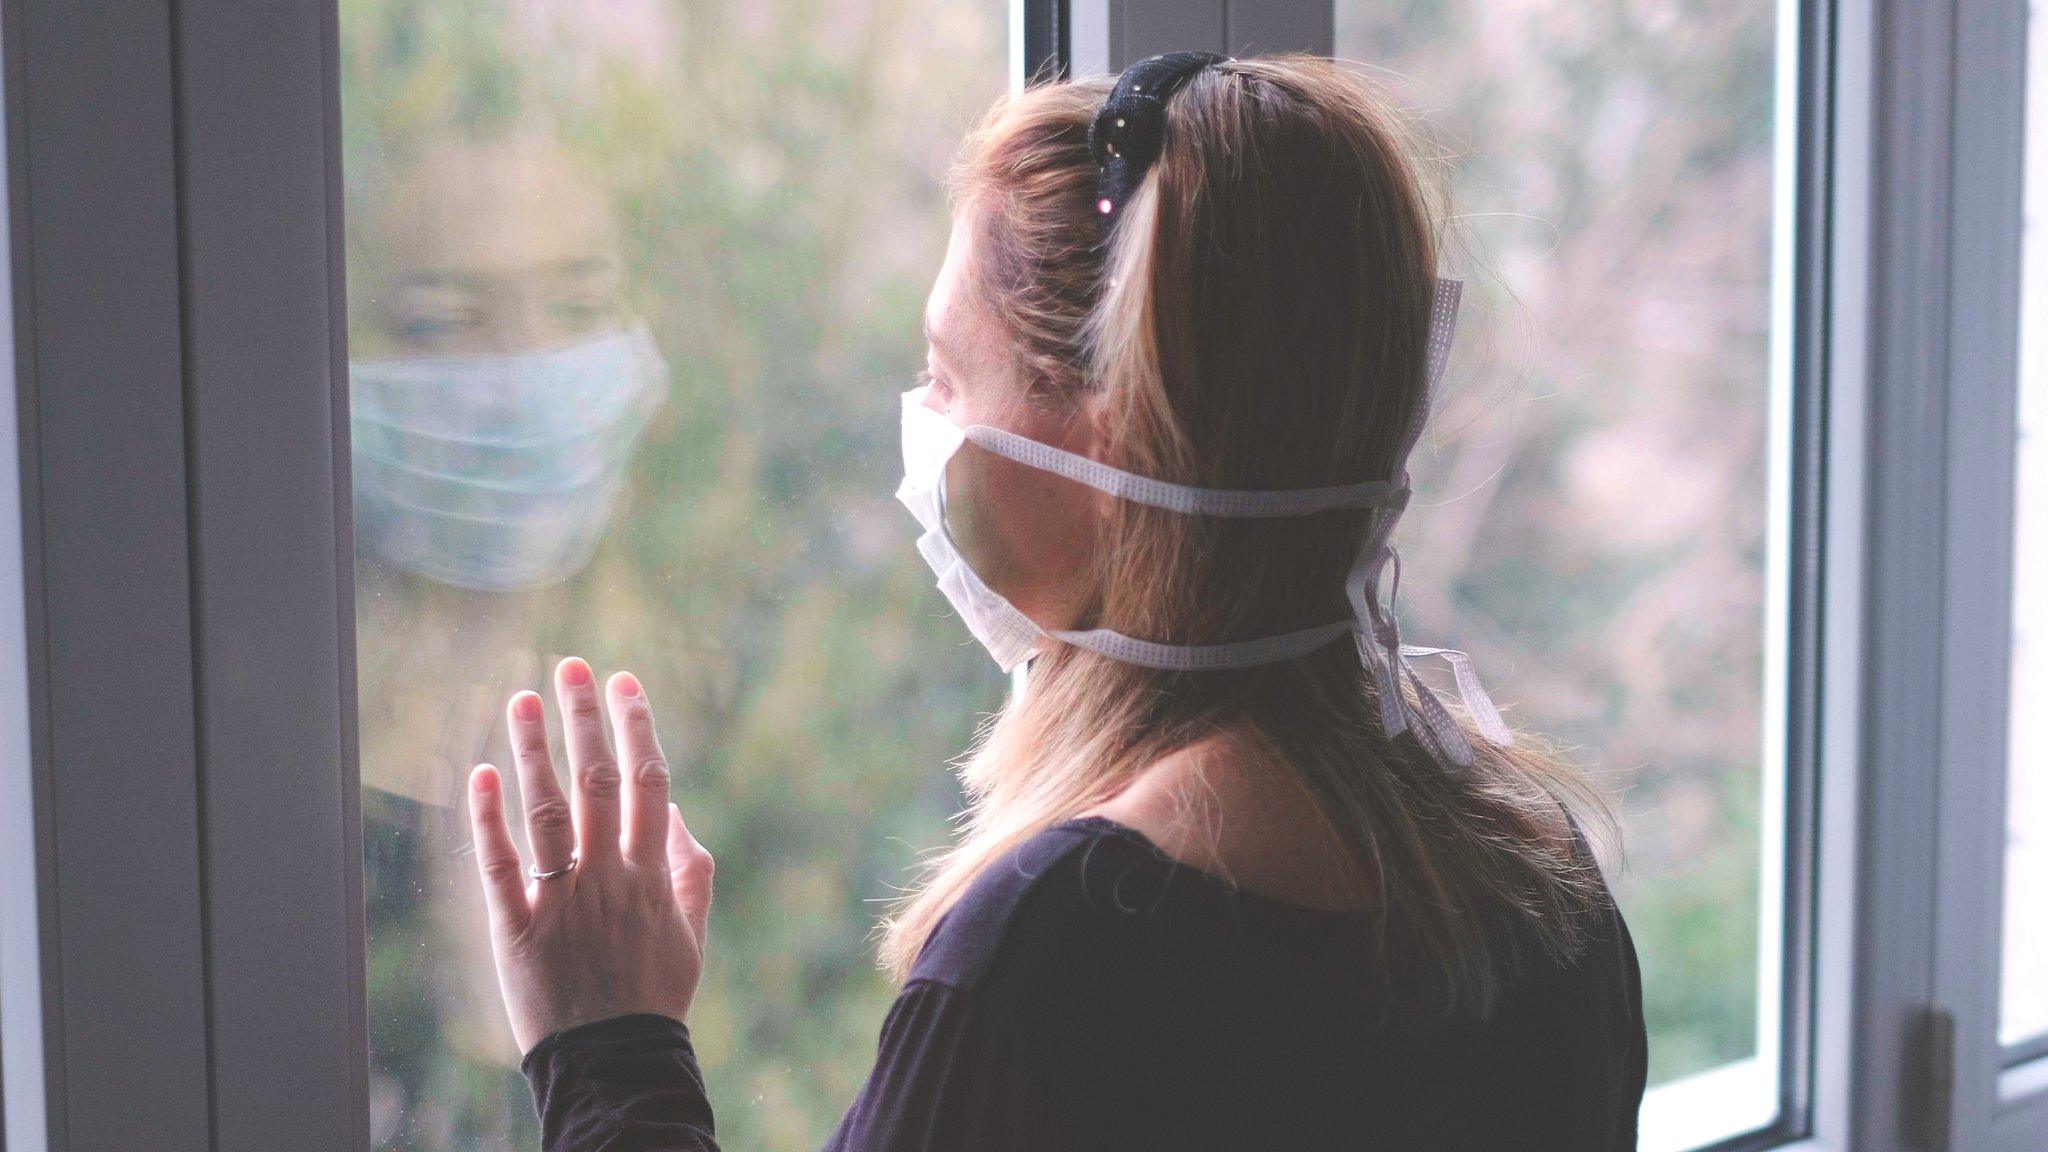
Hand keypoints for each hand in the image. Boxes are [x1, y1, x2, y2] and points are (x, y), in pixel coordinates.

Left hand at [466, 656, 713, 1054]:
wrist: (614, 1061)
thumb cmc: (654, 995)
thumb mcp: (692, 933)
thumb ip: (691, 869)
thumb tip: (675, 809)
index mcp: (652, 876)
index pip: (649, 784)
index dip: (638, 727)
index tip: (625, 683)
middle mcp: (608, 879)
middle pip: (598, 783)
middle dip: (584, 719)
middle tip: (572, 666)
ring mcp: (562, 902)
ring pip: (547, 812)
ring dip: (534, 750)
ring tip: (521, 698)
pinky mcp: (517, 931)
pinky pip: (500, 866)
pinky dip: (488, 817)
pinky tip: (480, 772)